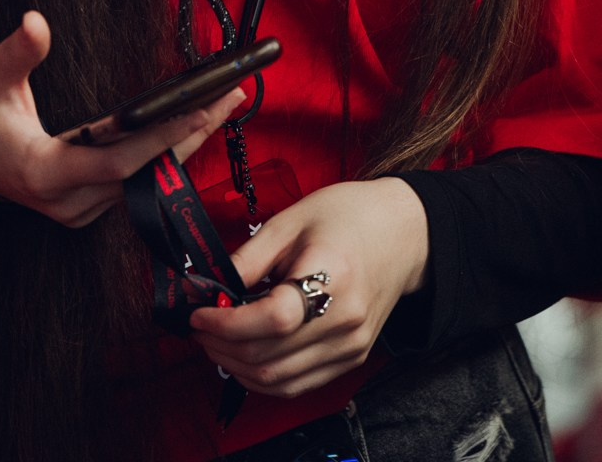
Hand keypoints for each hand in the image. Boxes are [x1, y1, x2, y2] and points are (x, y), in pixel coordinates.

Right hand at [0, 11, 244, 227]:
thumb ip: (16, 52)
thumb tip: (35, 22)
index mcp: (44, 172)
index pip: (115, 162)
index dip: (159, 139)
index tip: (198, 112)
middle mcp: (66, 202)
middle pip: (140, 172)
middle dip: (188, 135)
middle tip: (232, 98)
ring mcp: (75, 208)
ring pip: (141, 179)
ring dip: (181, 143)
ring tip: (223, 105)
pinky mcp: (81, 202)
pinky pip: (131, 179)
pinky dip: (160, 151)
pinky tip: (189, 125)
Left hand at [189, 179, 429, 397]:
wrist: (403, 233)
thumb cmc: (349, 216)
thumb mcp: (293, 219)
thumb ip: (250, 256)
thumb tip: (211, 287)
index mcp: (333, 276)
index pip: (272, 319)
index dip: (226, 324)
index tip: (198, 315)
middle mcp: (345, 321)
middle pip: (269, 356)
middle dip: (222, 347)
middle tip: (200, 328)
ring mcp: (350, 346)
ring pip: (279, 380)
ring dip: (237, 367)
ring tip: (217, 342)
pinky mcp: (351, 359)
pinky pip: (298, 385)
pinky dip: (263, 377)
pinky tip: (246, 355)